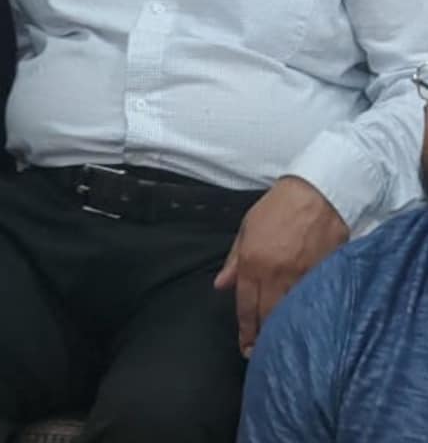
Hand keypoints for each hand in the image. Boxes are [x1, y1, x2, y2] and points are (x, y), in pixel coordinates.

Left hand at [214, 176, 347, 357]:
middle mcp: (275, 273)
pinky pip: (311, 303)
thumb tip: (221, 285)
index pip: (246, 306)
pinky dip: (306, 315)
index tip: (246, 346)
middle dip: (263, 338)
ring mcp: (302, 276)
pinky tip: (303, 324)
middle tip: (261, 353)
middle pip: (267, 317)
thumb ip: (234, 259)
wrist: (318, 192)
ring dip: (284, 330)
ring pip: (290, 314)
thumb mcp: (249, 227)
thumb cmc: (280, 206)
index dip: (246, 330)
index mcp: (253, 261)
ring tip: (281, 342)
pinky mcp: (323, 275)